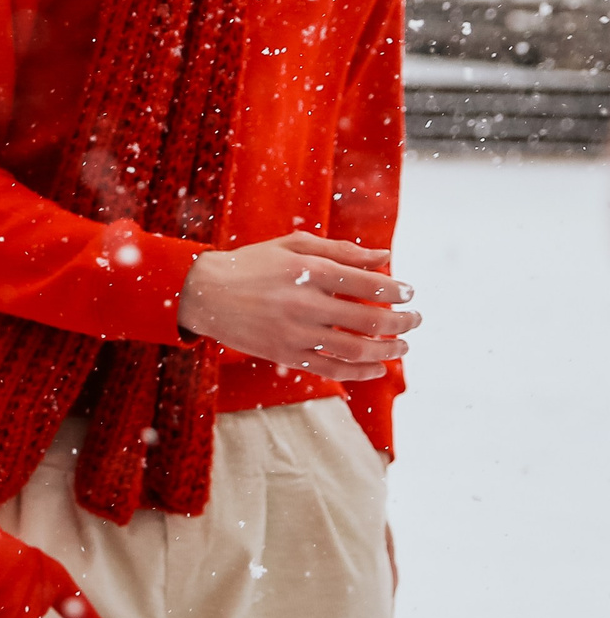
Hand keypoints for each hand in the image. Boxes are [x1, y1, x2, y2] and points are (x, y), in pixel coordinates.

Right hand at [177, 232, 417, 379]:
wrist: (203, 293)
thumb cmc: (252, 264)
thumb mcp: (294, 245)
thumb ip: (341, 251)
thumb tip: (385, 257)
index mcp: (309, 271)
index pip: (370, 285)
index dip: (398, 291)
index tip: (408, 293)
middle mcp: (305, 304)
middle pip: (371, 321)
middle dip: (403, 322)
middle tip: (414, 319)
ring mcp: (295, 334)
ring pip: (357, 351)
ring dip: (389, 351)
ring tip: (402, 345)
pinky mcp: (285, 355)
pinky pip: (332, 369)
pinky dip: (361, 372)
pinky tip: (377, 367)